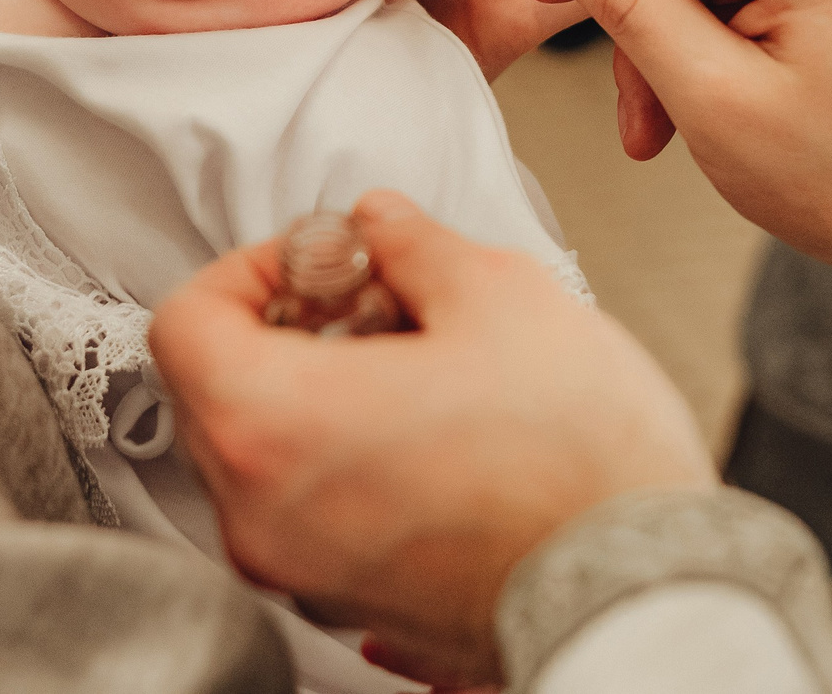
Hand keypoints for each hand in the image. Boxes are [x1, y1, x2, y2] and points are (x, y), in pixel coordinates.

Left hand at [151, 190, 712, 688]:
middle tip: (377, 304)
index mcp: (270, 425)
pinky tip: (434, 437)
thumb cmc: (577, 463)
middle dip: (289, 331)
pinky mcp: (352, 606)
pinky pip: (312, 516)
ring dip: (320, 398)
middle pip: (217, 391)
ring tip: (420, 371)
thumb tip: (382, 225)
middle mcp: (260, 515)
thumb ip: (413, 245)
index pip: (185, 321)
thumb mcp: (497, 296)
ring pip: (265, 458)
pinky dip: (348, 465)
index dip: (251, 269)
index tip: (319, 263)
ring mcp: (301, 573)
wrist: (646, 592)